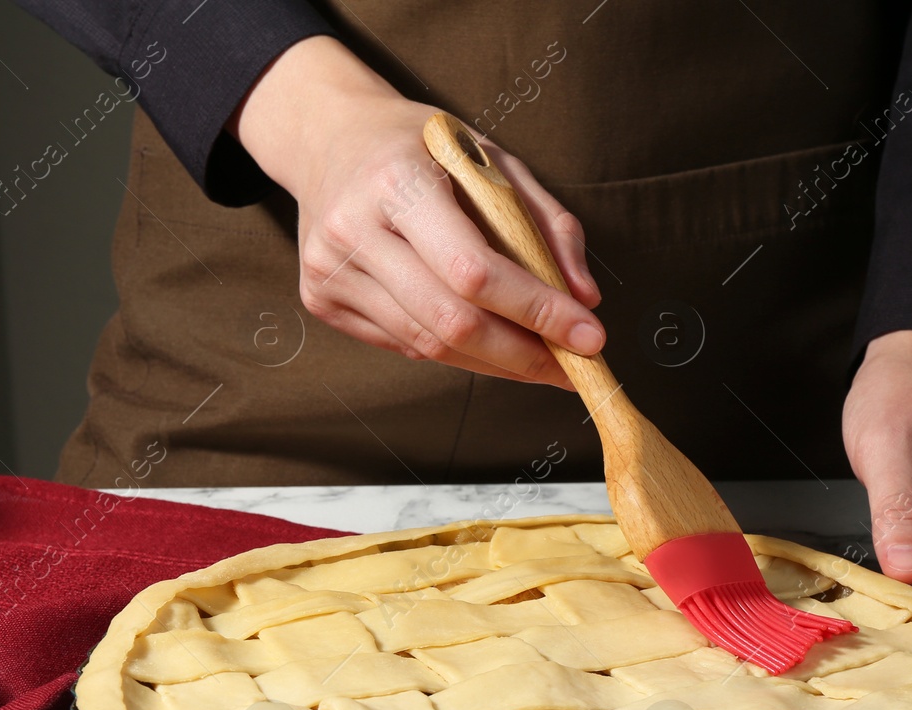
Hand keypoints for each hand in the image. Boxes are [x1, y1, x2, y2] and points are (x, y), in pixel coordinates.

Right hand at [231, 37, 602, 387]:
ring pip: (429, 345)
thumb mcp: (492, 158)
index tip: (589, 337)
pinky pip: (405, 345)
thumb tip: (584, 298)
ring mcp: (330, 271)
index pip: (473, 270)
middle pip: (451, 322)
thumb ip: (546, 223)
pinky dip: (456, 351)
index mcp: (396, 181)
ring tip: (541, 361)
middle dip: (523, 355)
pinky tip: (487, 342)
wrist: (329, 138)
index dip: (536, 311)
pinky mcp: (321, 301)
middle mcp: (353, 229)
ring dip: (496, 363)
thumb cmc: (422, 148)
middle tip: (573, 368)